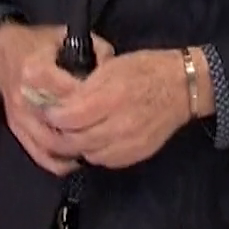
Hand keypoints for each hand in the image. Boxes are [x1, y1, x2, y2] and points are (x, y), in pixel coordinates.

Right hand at [0, 23, 112, 175]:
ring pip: (50, 144)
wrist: (0, 52)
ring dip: (73, 149)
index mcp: (36, 71)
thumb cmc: (37, 43)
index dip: (94, 101)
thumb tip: (116, 71)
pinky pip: (37, 153)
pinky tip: (74, 159)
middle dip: (86, 129)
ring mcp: (19, 116)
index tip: (110, 104)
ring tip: (94, 147)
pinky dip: (56, 162)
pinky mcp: (16, 128)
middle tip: (107, 130)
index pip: (71, 94)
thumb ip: (96, 49)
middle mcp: (25, 97)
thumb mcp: (67, 36)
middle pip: (61, 123)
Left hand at [45, 50, 190, 168]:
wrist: (183, 87)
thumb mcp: (110, 67)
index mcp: (111, 98)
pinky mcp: (137, 154)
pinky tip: (91, 140)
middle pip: (75, 141)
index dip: (51, 116)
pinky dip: (93, 152)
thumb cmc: (145, 69)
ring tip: (69, 132)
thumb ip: (84, 87)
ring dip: (74, 146)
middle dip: (57, 135)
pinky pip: (106, 161)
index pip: (69, 117)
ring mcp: (130, 143)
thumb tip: (60, 101)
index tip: (46, 110)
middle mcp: (120, 125)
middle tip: (50, 126)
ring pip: (88, 154)